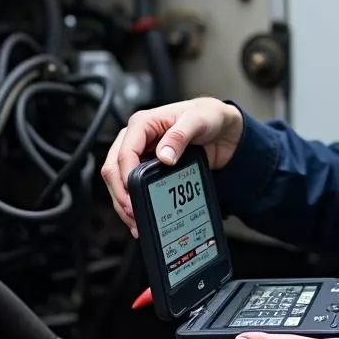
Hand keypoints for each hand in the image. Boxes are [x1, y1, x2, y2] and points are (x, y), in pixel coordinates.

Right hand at [100, 97, 243, 235]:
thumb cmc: (208, 116)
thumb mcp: (197, 120)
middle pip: (114, 168)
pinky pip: (132, 186)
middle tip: (133, 212)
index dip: (125, 176)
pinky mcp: (148, 168)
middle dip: (120, 193)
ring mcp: (141, 154)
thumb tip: (164, 156)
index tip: (134, 195)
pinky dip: (133, 201)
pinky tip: (139, 215)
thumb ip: (180, 135)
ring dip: (123, 202)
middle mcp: (137, 138)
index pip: (125, 152)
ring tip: (135, 221)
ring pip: (118, 180)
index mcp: (144, 123)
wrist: (223, 129)